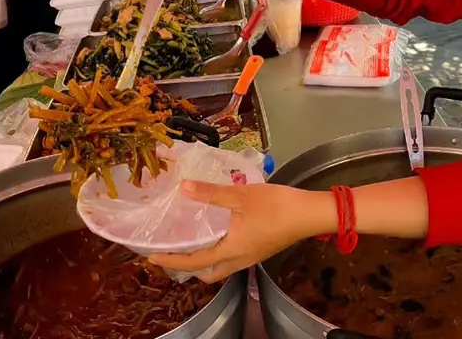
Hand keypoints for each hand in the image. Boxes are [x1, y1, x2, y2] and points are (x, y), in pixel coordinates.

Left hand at [149, 181, 329, 282]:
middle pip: (208, 273)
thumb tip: (182, 188)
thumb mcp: (240, 196)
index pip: (194, 262)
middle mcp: (239, 260)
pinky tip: (216, 233)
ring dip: (203, 261)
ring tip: (189, 243)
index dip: (171, 260)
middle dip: (187, 268)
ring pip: (221, 267)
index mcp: (231, 251)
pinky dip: (217, 252)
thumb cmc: (276, 206)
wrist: (310, 214)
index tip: (151, 257)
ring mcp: (251, 257)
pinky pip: (231, 259)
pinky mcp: (260, 250)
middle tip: (171, 253)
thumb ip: (210, 194)